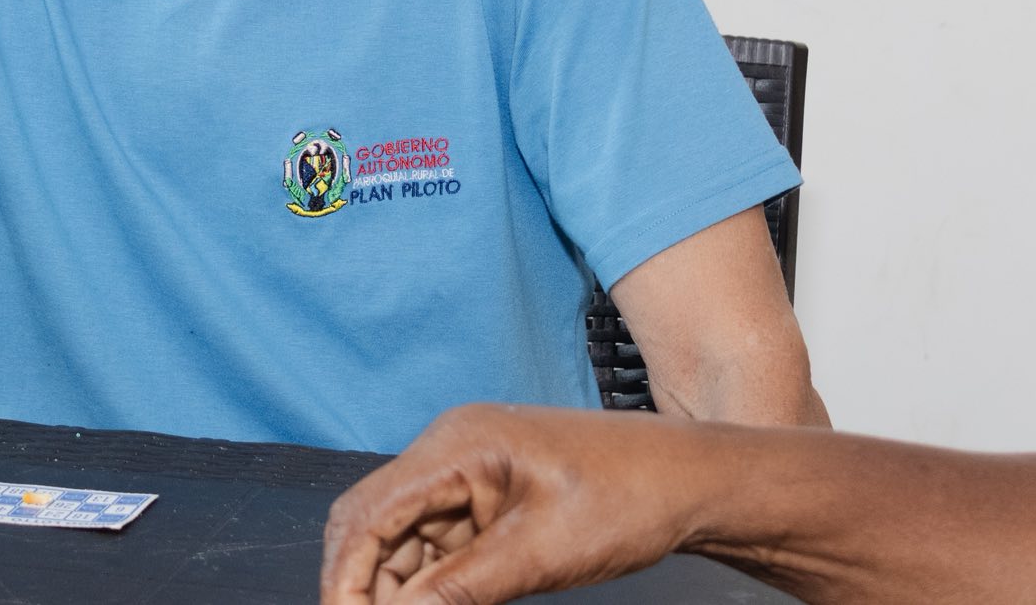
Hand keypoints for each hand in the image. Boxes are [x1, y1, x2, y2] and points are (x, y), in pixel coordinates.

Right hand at [319, 404, 705, 604]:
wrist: (689, 480)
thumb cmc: (627, 499)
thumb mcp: (542, 553)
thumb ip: (462, 588)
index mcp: (457, 446)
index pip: (370, 510)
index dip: (346, 574)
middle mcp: (449, 452)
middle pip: (373, 521)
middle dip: (361, 583)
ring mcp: (466, 474)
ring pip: (400, 538)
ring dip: (395, 588)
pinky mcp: (484, 498)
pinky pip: (436, 543)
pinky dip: (428, 584)